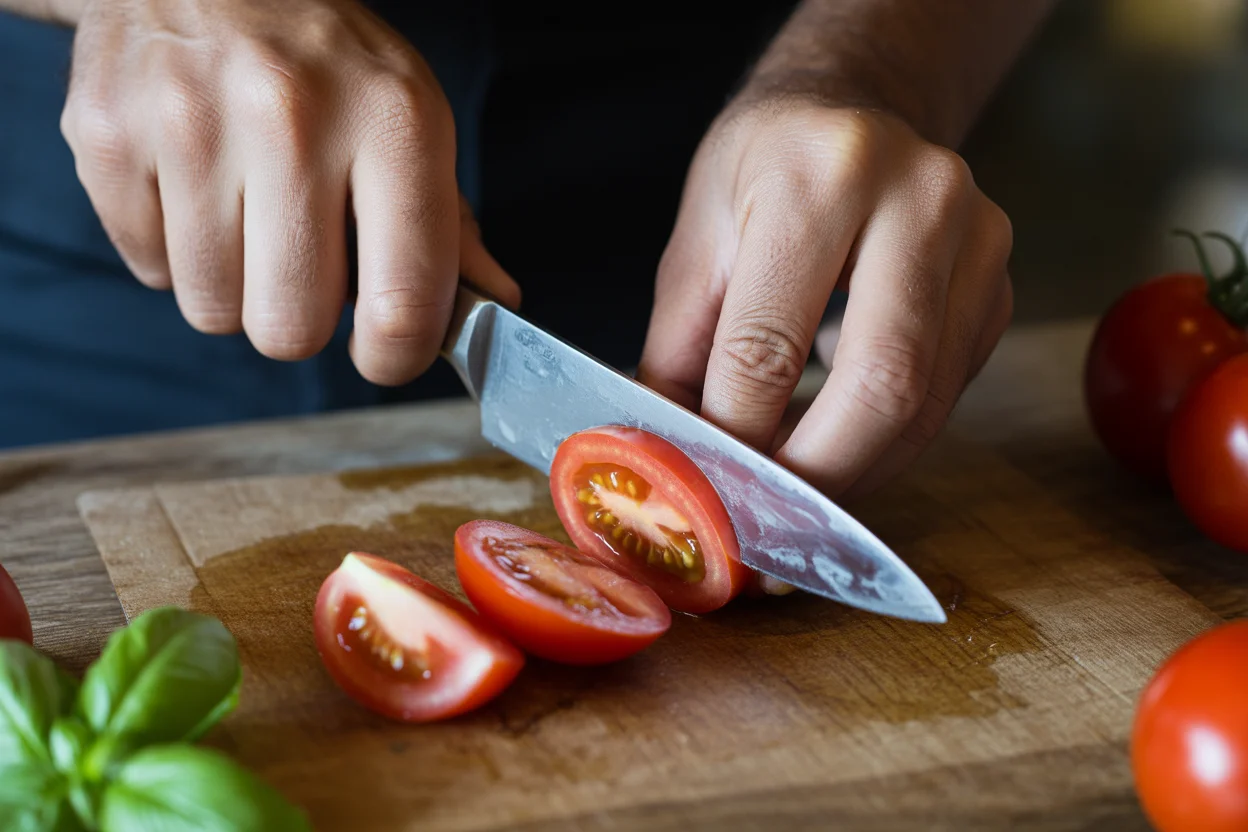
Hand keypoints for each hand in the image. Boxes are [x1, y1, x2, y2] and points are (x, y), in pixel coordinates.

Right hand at [60, 0, 517, 383]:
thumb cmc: (325, 60)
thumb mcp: (410, 117)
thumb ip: (450, 223)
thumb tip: (496, 303)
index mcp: (392, 121)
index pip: (401, 302)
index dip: (394, 357)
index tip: (384, 353)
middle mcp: (290, 117)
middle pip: (291, 328)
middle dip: (300, 317)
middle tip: (303, 260)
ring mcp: (189, 123)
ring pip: (213, 310)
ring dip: (235, 285)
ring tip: (247, 211)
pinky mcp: (108, 135)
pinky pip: (149, 271)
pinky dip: (174, 250)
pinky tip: (195, 187)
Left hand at [638, 96, 1012, 503]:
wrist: (852, 106)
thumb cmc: (760, 171)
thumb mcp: (696, 245)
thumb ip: (678, 357)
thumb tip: (671, 461)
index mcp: (819, 175)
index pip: (768, 344)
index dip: (733, 435)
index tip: (708, 489)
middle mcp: (919, 197)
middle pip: (879, 385)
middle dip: (815, 475)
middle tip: (766, 522)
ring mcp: (978, 240)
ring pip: (924, 405)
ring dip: (856, 473)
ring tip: (798, 502)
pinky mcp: (999, 286)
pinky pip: (947, 397)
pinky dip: (889, 444)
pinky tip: (843, 454)